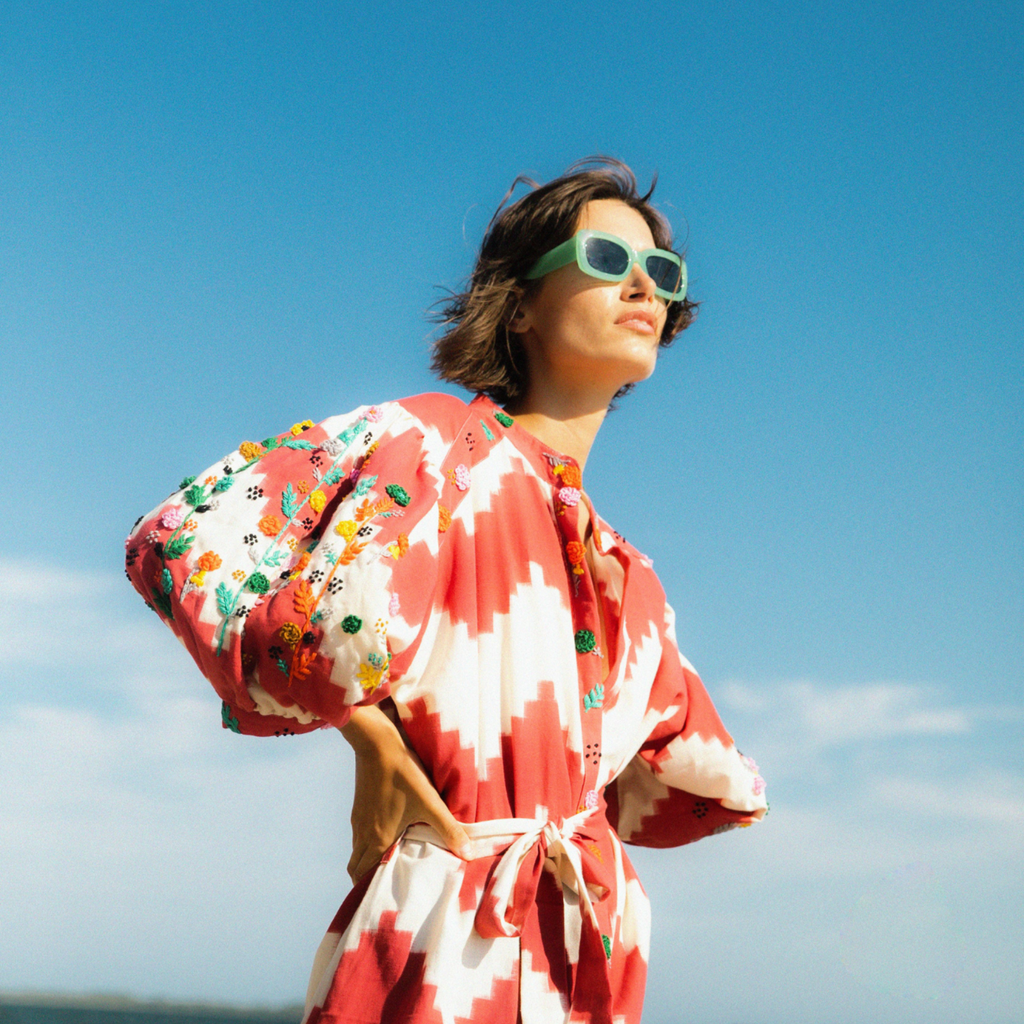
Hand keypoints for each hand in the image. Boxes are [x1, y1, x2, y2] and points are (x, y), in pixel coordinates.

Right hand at [340, 704, 470, 882]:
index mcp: (377, 839)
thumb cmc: (403, 773)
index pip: (364, 875)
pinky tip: (388, 833)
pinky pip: (359, 834)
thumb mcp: (430, 801)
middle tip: (387, 884)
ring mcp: (358, 819)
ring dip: (369, 860)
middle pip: (356, 867)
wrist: (376, 743)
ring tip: (391, 862)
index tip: (383, 898)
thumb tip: (469, 853)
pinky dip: (368, 843)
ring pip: (357, 850)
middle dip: (368, 879)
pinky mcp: (358, 805)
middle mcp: (362, 833)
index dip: (371, 889)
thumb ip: (449, 828)